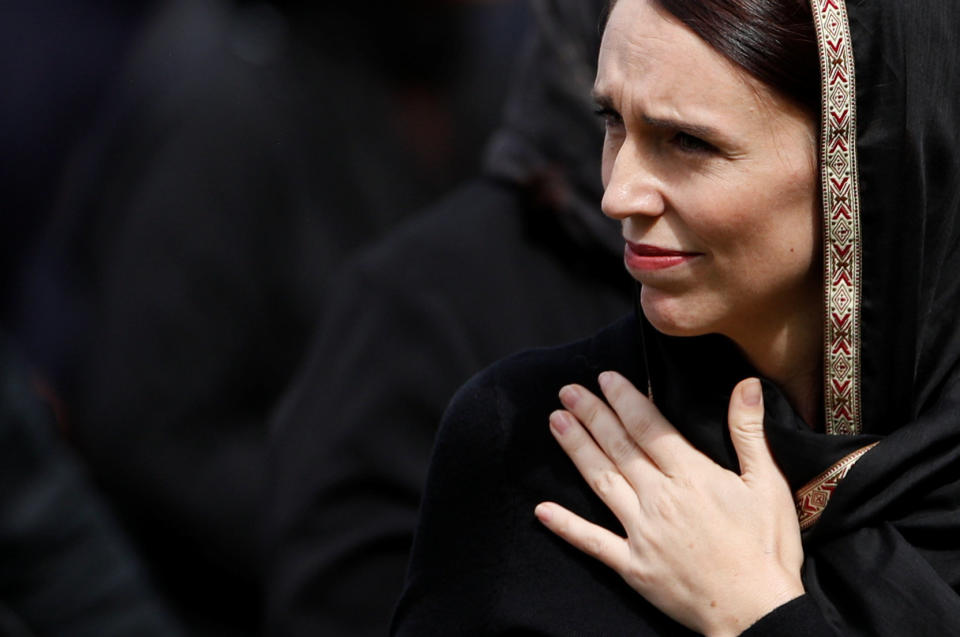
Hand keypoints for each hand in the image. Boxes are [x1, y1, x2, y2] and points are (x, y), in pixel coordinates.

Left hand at [534, 373, 803, 636]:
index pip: (649, 427)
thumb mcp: (768, 485)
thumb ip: (748, 432)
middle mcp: (660, 499)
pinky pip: (593, 542)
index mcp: (691, 476)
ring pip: (601, 482)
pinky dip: (566, 526)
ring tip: (555, 422)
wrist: (759, 615)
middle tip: (568, 391)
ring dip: (577, 450)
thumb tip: (746, 384)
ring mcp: (642, 533)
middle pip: (619, 447)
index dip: (624, 399)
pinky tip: (542, 509)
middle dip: (592, 415)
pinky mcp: (632, 566)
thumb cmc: (767, 549)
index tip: (604, 378)